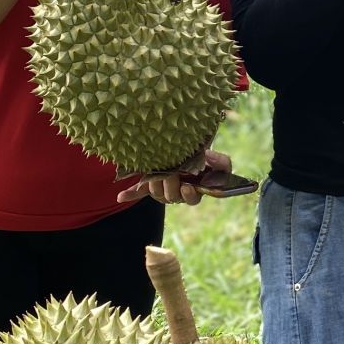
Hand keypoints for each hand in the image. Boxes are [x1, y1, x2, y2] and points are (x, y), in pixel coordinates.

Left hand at [117, 147, 231, 205]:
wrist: (185, 144)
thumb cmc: (202, 153)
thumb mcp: (217, 159)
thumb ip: (222, 165)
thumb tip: (212, 174)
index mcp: (193, 190)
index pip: (192, 199)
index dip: (189, 195)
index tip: (188, 186)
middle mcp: (176, 192)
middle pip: (172, 197)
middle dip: (171, 186)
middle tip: (171, 173)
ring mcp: (161, 188)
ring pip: (157, 193)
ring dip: (157, 184)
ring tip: (157, 173)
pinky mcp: (148, 182)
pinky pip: (139, 191)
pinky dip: (130, 194)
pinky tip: (121, 197)